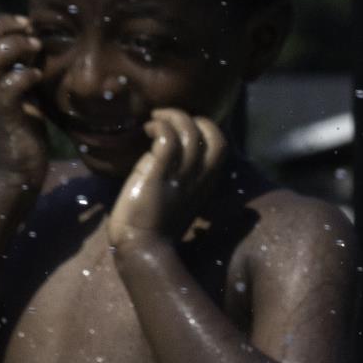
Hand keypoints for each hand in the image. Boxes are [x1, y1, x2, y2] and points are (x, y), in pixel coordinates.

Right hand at [0, 14, 48, 186]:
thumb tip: (39, 46)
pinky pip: (6, 90)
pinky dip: (24, 76)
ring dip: (15, 47)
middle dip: (4, 27)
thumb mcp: (23, 95)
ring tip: (37, 47)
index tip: (26, 23)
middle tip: (32, 30)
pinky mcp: (3, 118)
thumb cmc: (24, 131)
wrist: (17, 172)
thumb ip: (23, 72)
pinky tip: (39, 76)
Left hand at [107, 110, 226, 248]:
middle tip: (164, 120)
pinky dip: (158, 126)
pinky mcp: (159, 174)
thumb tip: (173, 157)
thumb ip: (183, 177)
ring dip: (170, 117)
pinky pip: (167, 137)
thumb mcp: (178, 197)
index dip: (203, 127)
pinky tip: (146, 130)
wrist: (142, 245)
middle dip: (190, 118)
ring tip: (152, 122)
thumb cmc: (155, 224)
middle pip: (212, 134)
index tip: (179, 130)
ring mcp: (181, 175)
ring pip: (188, 130)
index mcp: (207, 181)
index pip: (220, 144)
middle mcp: (200, 176)